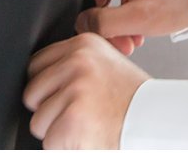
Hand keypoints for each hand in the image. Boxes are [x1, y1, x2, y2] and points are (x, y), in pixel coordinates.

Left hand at [25, 33, 148, 148]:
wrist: (156, 120)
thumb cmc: (131, 98)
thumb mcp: (104, 63)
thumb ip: (74, 63)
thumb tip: (40, 76)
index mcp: (83, 44)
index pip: (35, 64)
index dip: (46, 87)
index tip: (59, 96)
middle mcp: (77, 62)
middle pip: (32, 93)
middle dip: (48, 109)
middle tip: (76, 113)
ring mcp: (75, 89)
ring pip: (38, 120)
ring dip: (57, 130)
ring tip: (86, 123)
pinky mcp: (73, 118)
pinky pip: (49, 141)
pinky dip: (64, 146)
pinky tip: (87, 135)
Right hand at [77, 0, 187, 53]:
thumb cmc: (177, 0)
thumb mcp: (138, 18)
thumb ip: (104, 23)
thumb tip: (81, 25)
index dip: (94, 21)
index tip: (107, 37)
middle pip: (93, 1)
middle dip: (107, 27)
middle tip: (123, 43)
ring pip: (101, 5)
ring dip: (115, 27)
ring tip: (131, 39)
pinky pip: (110, 3)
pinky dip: (120, 20)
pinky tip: (133, 31)